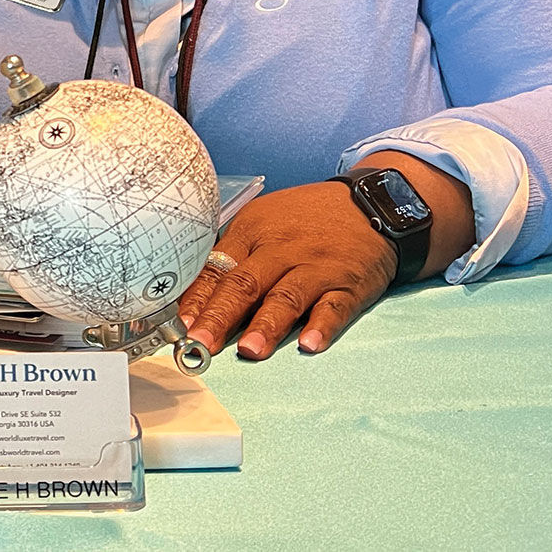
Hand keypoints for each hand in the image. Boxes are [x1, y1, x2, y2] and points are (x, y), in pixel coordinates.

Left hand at [176, 180, 397, 360]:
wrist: (371, 201)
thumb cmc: (307, 217)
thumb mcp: (263, 221)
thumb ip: (235, 255)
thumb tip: (197, 297)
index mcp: (253, 232)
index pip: (218, 268)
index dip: (198, 299)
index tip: (181, 325)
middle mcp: (281, 249)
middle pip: (246, 284)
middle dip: (221, 316)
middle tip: (201, 343)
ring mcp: (316, 266)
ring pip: (287, 296)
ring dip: (268, 324)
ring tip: (250, 350)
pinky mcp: (349, 283)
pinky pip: (335, 306)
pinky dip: (322, 325)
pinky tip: (310, 343)